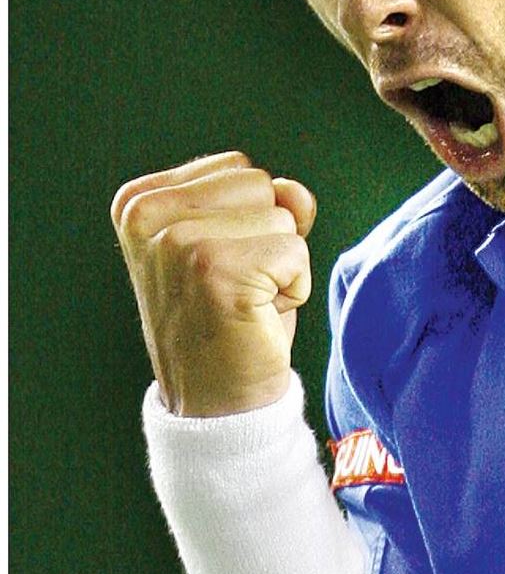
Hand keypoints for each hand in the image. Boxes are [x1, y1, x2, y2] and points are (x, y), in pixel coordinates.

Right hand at [111, 152, 315, 416]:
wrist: (216, 405)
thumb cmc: (232, 318)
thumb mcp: (245, 243)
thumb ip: (271, 201)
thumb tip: (295, 191)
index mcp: (139, 202)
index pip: (237, 167)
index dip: (248, 219)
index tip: (218, 267)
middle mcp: (148, 217)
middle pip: (261, 184)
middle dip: (268, 237)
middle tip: (235, 287)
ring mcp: (178, 243)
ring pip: (283, 216)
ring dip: (281, 263)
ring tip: (244, 302)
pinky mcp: (215, 271)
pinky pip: (296, 252)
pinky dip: (294, 288)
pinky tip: (257, 317)